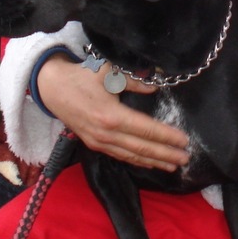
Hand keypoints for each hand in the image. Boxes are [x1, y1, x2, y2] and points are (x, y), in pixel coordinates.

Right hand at [37, 54, 190, 172]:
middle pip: (142, 148)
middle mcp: (106, 134)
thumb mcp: (108, 72)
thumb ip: (134, 81)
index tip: (184, 140)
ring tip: (173, 165)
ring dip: (154, 161)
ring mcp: (99, 142)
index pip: (146, 130)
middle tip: (185, 159)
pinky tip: (149, 163)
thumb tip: (155, 86)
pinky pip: (120, 155)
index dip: (167, 137)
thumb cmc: (81, 77)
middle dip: (166, 154)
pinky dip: (137, 161)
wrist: (51, 87)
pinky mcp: (94, 144)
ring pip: (132, 156)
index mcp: (111, 116)